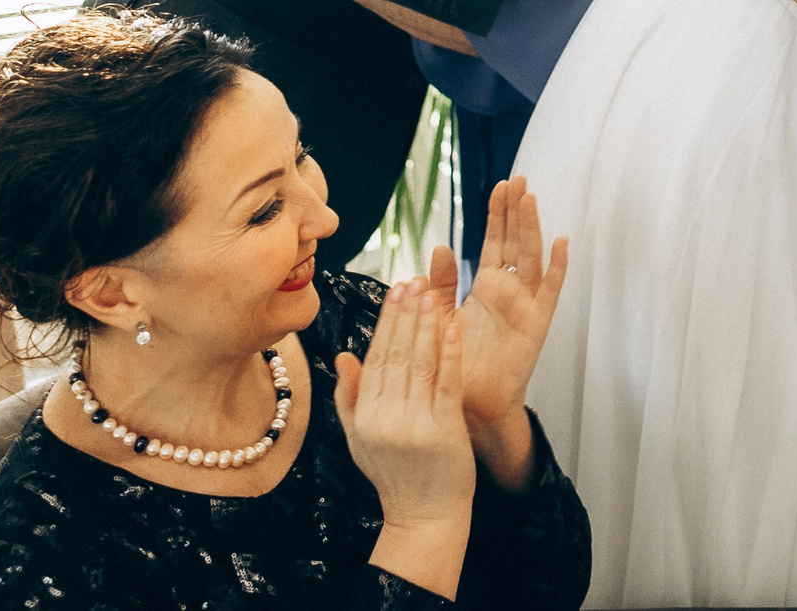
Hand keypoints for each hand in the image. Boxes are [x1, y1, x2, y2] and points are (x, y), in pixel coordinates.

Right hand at [337, 276, 475, 597]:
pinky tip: (452, 327)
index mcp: (364, 417)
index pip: (374, 358)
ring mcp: (414, 425)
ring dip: (425, 324)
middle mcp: (385, 419)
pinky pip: (446, 383)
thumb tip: (344, 355)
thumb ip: (349, 397)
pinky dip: (449, 354)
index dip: (385, 322)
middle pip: (396, 355)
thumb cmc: (394, 477)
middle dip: (405, 314)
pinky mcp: (444, 430)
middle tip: (413, 280)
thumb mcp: (359, 439)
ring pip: (419, 364)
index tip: (394, 291)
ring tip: (430, 292)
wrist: (425, 517)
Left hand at [436, 179, 569, 492]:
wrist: (467, 407)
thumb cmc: (454, 365)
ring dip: (532, 228)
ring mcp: (525, 307)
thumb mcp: (439, 317)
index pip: (495, 243)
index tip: (499, 186)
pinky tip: (560, 243)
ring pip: (531, 258)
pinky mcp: (535, 325)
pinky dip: (557, 268)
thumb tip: (438, 248)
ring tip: (530, 198)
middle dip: (517, 212)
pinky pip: (550, 293)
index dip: (498, 215)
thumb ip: (440, 285)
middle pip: (516, 243)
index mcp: (487, 289)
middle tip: (518, 180)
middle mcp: (510, 293)